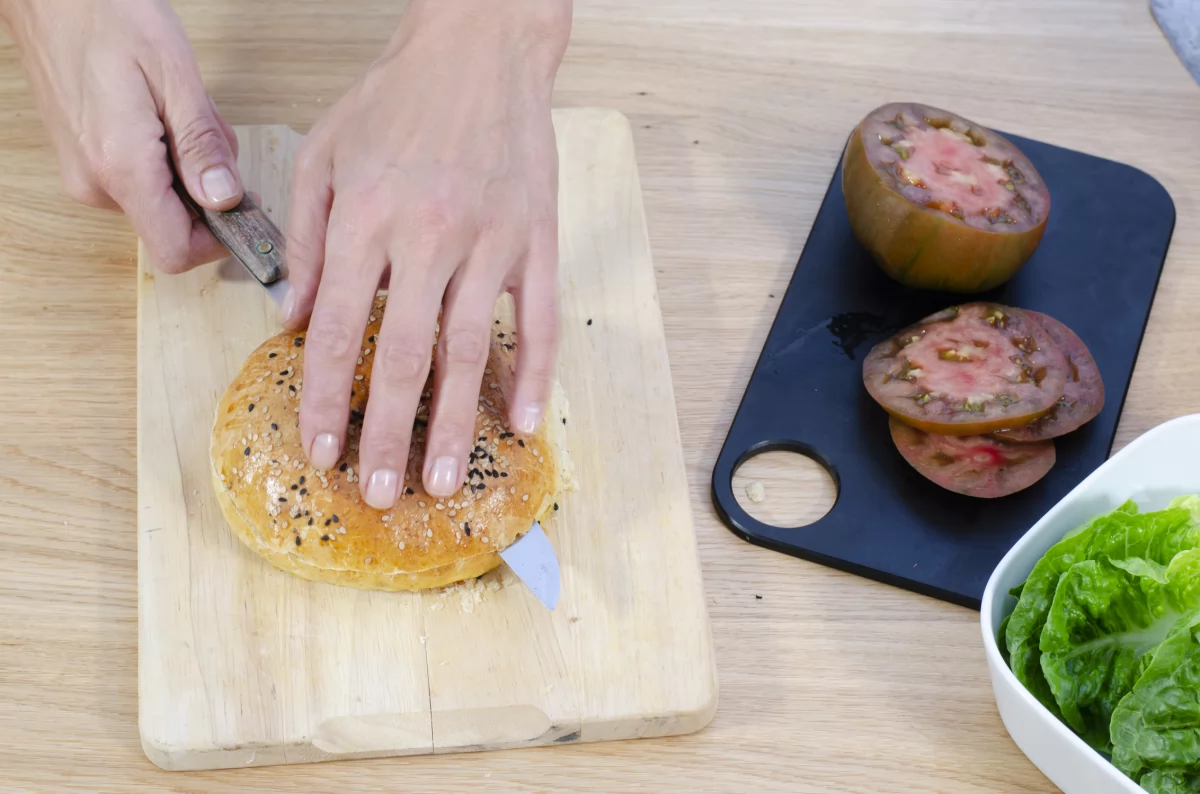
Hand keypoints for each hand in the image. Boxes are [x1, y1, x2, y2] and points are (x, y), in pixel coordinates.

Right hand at [0, 0, 243, 271]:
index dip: (218, 240)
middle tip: (210, 129)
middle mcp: (96, 184)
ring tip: (180, 108)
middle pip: (173, 224)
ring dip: (187, 166)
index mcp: (121, 169)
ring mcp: (84, 174)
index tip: (243, 207)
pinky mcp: (82, 161)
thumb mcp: (176, 78)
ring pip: (159, 199)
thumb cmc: (109, 17)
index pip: (176, 251)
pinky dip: (164, 155)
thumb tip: (225, 200)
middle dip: (207, 188)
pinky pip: (137, 178)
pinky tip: (161, 110)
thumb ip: (201, 147)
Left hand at [282, 0, 571, 507]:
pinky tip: (524, 422)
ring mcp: (492, 242)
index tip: (322, 450)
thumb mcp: (325, 156)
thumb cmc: (398, 100)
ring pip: (472, 350)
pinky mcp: (538, 242)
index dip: (326, 397)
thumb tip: (294, 318)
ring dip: (456, 421)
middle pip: (405, 355)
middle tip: (383, 492)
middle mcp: (430, 236)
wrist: (481, 49)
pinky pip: (541, 320)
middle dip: (389, 432)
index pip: (340, 328)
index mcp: (369, 218)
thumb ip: (308, 241)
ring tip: (443, 478)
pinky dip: (535, 374)